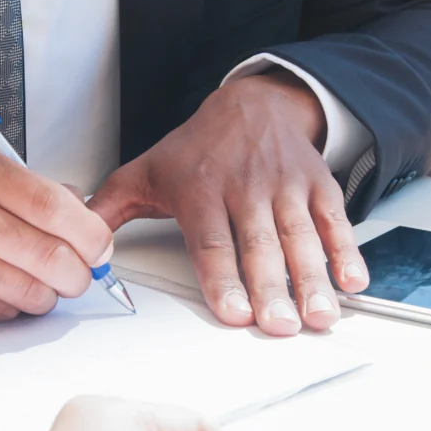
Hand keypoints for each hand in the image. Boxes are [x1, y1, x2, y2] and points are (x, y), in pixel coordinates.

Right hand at [0, 139, 113, 325]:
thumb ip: (24, 187)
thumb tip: (84, 211)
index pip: (54, 205)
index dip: (90, 234)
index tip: (99, 247)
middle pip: (50, 255)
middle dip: (77, 274)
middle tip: (77, 275)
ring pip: (29, 291)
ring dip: (44, 294)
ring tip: (33, 282)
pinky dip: (9, 307)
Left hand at [89, 72, 368, 335]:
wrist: (252, 105)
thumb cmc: (197, 149)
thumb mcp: (144, 172)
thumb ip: (108, 211)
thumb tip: (78, 247)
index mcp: (200, 190)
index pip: (211, 241)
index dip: (223, 278)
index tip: (233, 312)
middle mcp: (245, 188)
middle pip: (259, 245)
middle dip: (272, 288)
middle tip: (281, 325)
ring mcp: (285, 186)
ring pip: (300, 236)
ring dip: (312, 278)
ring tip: (319, 315)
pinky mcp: (317, 185)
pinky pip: (335, 219)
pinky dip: (347, 250)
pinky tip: (352, 281)